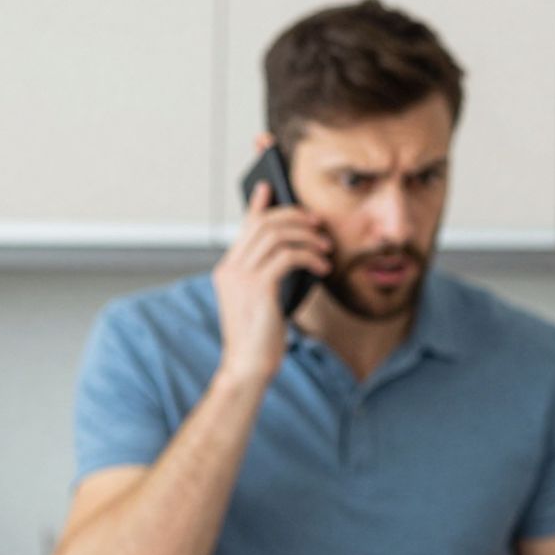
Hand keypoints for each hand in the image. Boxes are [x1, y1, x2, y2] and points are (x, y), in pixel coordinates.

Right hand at [213, 178, 331, 386]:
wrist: (247, 367)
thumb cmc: (259, 340)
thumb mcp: (262, 303)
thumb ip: (268, 278)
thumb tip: (294, 257)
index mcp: (228, 270)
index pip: (244, 227)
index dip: (258, 204)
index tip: (269, 186)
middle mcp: (230, 269)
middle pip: (263, 223)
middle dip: (294, 217)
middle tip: (318, 224)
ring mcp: (241, 276)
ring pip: (276, 234)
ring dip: (307, 237)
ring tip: (326, 248)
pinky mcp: (258, 287)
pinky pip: (288, 256)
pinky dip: (310, 257)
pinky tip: (323, 268)